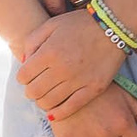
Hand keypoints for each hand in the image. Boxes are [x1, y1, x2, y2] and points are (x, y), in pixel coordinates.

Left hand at [15, 8, 133, 117]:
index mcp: (49, 52)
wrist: (113, 25)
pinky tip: (54, 112)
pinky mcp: (93, 88)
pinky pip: (70, 108)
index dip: (22, 77)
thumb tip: (23, 62)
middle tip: (36, 86)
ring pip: (49, 102)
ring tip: (45, 96)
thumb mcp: (52, 24)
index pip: (23, 76)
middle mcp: (62, 68)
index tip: (28, 75)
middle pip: (33, 92)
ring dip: (42, 101)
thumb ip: (32, 41)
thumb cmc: (80, 23)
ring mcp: (78, 80)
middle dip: (30, 90)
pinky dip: (58, 113)